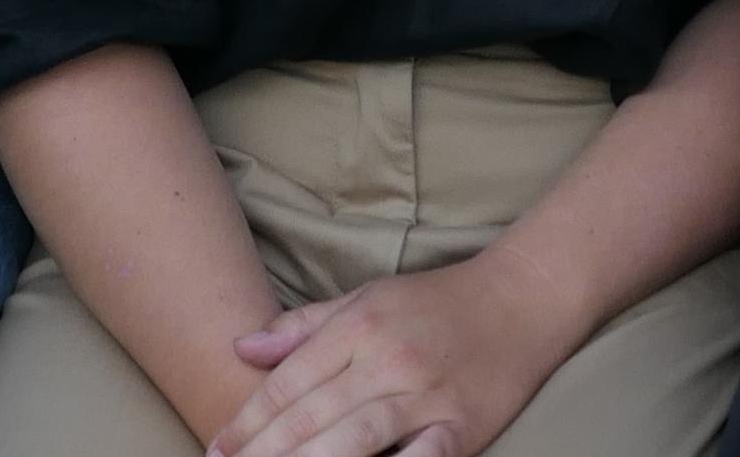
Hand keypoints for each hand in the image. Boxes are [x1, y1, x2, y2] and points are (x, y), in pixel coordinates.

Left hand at [208, 247, 578, 456]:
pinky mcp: (462, 426)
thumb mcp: (367, 298)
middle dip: (264, 451)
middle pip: (313, 414)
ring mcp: (426, 394)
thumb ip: (304, 327)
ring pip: (355, 437)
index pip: (291, 380)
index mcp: (361, 325)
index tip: (217, 449)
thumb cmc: (437, 303)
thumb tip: (242, 346)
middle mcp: (389, 358)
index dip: (249, 419)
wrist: (522, 299)